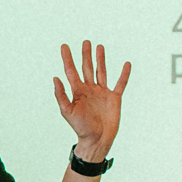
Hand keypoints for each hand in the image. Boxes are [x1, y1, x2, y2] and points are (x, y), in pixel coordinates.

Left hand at [53, 38, 129, 158]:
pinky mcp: (114, 98)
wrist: (96, 140)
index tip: (64, 46)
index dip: (67, 58)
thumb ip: (61, 95)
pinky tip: (126, 64)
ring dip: (100, 59)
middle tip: (85, 42)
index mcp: (77, 91)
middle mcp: (89, 89)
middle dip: (85, 55)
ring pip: (101, 71)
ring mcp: (102, 93)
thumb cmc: (80, 128)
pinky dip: (123, 74)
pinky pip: (120, 83)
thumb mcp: (67, 112)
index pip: (71, 71)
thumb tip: (55, 78)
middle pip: (86, 67)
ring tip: (99, 47)